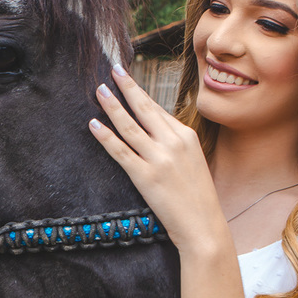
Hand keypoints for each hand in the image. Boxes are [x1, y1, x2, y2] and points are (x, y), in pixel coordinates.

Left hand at [89, 66, 221, 247]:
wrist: (203, 226)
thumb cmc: (198, 197)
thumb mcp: (193, 162)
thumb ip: (175, 144)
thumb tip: (154, 131)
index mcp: (186, 136)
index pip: (157, 110)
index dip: (139, 93)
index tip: (126, 80)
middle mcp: (173, 142)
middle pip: (144, 109)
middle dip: (126, 87)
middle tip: (113, 71)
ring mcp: (159, 159)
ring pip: (129, 126)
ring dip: (112, 106)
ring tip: (100, 91)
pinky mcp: (146, 177)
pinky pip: (121, 151)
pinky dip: (105, 136)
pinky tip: (94, 125)